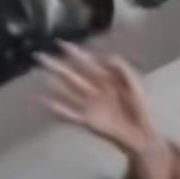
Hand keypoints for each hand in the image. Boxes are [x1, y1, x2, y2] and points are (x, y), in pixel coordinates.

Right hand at [36, 44, 160, 159]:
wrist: (139, 134)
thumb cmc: (138, 109)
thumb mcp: (134, 85)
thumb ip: (122, 70)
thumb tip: (107, 56)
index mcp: (104, 80)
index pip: (86, 63)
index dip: (74, 53)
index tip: (61, 44)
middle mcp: (93, 91)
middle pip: (71, 75)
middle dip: (56, 66)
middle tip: (40, 56)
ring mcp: (88, 105)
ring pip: (67, 92)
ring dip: (54, 84)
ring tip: (41, 76)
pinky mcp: (86, 121)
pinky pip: (68, 113)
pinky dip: (56, 108)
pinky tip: (44, 102)